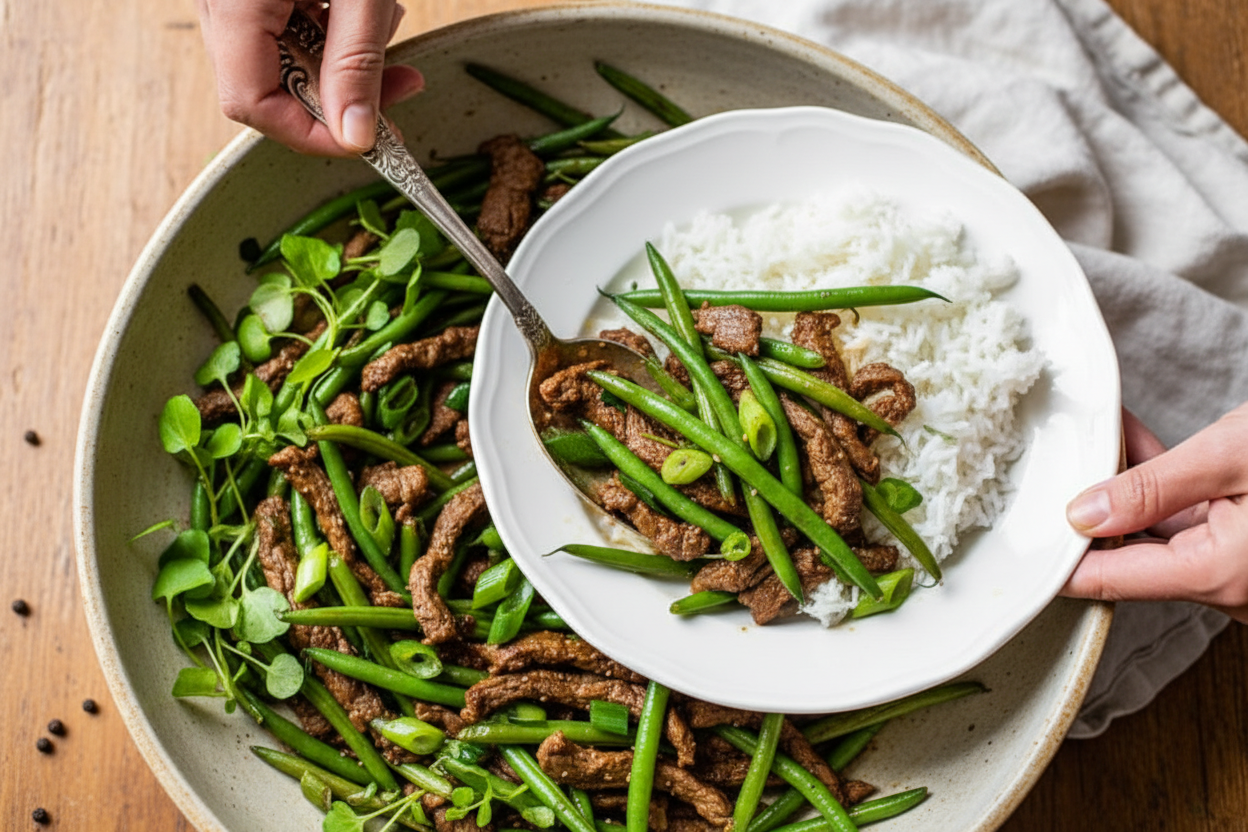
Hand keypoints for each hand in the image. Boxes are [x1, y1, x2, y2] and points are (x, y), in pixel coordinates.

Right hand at [196, 0, 424, 155]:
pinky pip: (282, 23)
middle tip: (401, 84)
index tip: (367, 137)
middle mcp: (216, 1)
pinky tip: (365, 9)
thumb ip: (355, 61)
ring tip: (387, 23)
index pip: (251, 102)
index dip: (311, 132)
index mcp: (232, 2)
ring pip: (280, 56)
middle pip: (266, 85)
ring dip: (343, 58)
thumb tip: (356, 136)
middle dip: (341, 94)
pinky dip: (330, 27)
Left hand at [1061, 405, 1247, 622]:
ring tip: (1091, 444)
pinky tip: (1131, 446)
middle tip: (1053, 471)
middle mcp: (1230, 586)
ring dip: (1124, 490)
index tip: (1019, 541)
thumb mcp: (1231, 456)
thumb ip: (1153, 487)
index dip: (1059, 559)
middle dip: (1090, 512)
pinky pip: (1189, 523)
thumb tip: (1085, 514)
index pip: (1109, 579)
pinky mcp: (1246, 549)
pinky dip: (1161, 489)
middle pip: (1131, 556)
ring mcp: (1239, 570)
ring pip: (1158, 534)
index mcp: (1219, 576)